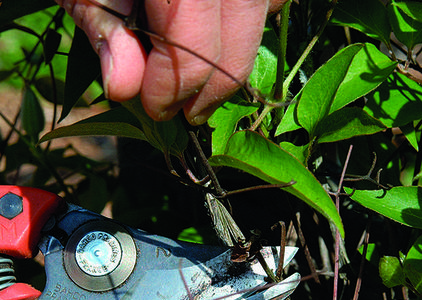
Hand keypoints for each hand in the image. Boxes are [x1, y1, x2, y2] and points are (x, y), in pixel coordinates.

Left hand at [56, 0, 285, 122]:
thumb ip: (103, 26)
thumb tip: (124, 87)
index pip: (193, 41)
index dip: (176, 87)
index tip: (157, 109)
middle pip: (241, 31)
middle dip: (214, 84)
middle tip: (188, 111)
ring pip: (262, 7)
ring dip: (235, 51)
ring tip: (201, 76)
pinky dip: (246, 14)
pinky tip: (217, 26)